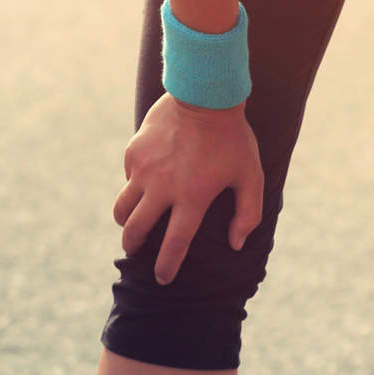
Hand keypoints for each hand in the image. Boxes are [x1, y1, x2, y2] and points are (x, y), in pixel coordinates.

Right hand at [112, 92, 263, 285]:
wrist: (204, 95)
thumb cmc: (233, 138)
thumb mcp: (250, 175)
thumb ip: (248, 213)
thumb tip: (236, 244)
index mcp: (191, 198)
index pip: (174, 244)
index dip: (166, 265)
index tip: (162, 279)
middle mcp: (162, 188)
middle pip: (136, 231)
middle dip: (134, 246)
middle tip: (136, 250)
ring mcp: (144, 171)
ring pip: (122, 208)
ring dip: (125, 221)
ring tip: (131, 224)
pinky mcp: (134, 153)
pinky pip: (129, 179)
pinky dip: (134, 186)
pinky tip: (145, 183)